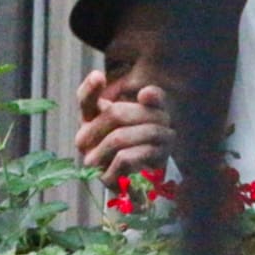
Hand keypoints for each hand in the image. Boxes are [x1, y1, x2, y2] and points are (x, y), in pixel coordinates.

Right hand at [75, 70, 174, 186]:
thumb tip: (147, 93)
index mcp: (93, 119)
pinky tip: (160, 151)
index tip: (99, 75)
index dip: (90, 88)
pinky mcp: (106, 179)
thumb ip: (153, 99)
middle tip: (167, 118)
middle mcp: (86, 139)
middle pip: (114, 114)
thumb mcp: (154, 114)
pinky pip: (124, 159)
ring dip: (151, 133)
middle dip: (146, 114)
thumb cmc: (149, 138)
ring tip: (168, 135)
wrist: (154, 174)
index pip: (86, 101)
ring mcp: (93, 160)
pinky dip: (147, 152)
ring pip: (119, 137)